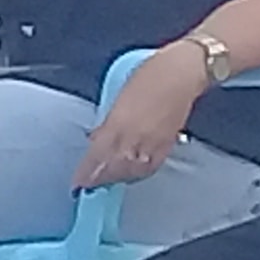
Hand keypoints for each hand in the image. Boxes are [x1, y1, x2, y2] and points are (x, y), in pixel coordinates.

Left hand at [71, 42, 207, 190]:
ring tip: (105, 182)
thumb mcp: (120, 96)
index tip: (78, 182)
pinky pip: (149, 167)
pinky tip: (130, 175)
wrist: (181, 73)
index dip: (87, 172)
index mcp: (119, 123)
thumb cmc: (150, 75)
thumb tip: (97, 139)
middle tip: (87, 186)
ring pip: (131, 170)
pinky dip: (137, 174)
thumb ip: (108, 122)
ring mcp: (153, 143)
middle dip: (100, 178)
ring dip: (116, 178)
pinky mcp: (167, 145)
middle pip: (114, 167)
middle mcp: (136, 137)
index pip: (98, 155)